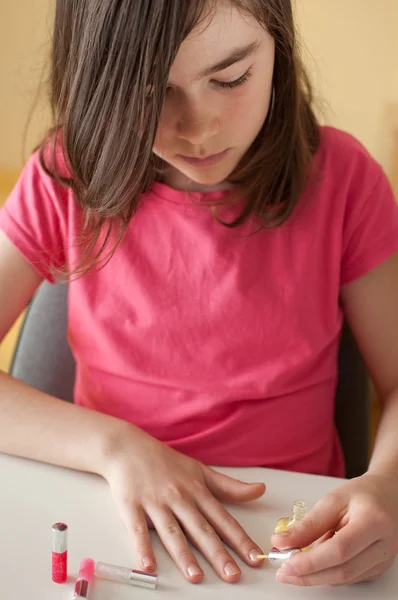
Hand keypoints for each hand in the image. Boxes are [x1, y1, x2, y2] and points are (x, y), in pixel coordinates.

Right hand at [102, 424, 265, 582]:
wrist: (128, 448)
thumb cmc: (165, 462)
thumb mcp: (200, 470)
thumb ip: (229, 485)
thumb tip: (260, 489)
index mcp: (197, 491)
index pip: (223, 519)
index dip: (240, 539)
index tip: (254, 558)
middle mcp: (179, 498)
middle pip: (201, 529)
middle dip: (218, 554)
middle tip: (233, 575)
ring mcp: (155, 502)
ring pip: (172, 532)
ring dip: (184, 556)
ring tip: (196, 576)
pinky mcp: (131, 506)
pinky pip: (138, 530)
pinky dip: (142, 548)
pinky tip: (149, 566)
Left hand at [271, 473, 397, 585]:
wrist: (387, 496)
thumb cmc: (361, 494)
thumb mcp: (332, 500)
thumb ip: (309, 524)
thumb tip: (282, 542)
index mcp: (373, 521)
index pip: (340, 550)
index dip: (311, 561)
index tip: (286, 564)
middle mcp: (384, 545)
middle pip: (342, 570)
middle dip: (309, 575)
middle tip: (283, 572)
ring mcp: (383, 560)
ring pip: (345, 578)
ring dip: (315, 577)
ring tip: (292, 568)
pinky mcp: (378, 569)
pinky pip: (349, 578)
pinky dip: (327, 573)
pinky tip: (313, 564)